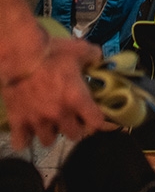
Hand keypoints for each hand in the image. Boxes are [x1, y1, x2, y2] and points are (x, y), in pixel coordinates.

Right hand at [1, 31, 104, 148]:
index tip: (93, 114)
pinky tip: (28, 130)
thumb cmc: (51, 51)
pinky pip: (22, 143)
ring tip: (49, 122)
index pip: (96, 122)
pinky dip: (25, 138)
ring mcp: (37, 120)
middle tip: (71, 117)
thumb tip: (98, 58)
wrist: (19, 54)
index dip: (97, 120)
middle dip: (75, 127)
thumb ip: (93, 55)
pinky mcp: (18, 121)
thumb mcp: (79, 49)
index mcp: (77, 98)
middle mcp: (59, 114)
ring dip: (51, 133)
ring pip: (49, 141)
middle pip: (74, 135)